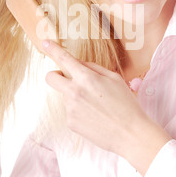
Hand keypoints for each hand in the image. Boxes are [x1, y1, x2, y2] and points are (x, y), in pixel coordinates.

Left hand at [43, 41, 170, 174]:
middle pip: (51, 78)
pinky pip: (71, 111)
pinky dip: (80, 111)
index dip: (53, 49)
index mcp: (86, 78)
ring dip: (75, 96)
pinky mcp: (71, 123)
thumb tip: (79, 64)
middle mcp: (74, 92)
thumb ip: (94, 68)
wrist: (130, 134)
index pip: (64, 59)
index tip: (45, 43)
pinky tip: (95, 116)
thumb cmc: (126, 105)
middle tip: (68, 78)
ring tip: (97, 105)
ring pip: (65, 96)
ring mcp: (70, 109)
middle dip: (55, 75)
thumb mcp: (115, 79)